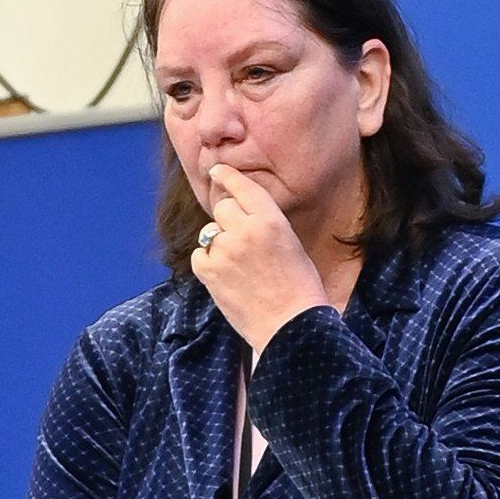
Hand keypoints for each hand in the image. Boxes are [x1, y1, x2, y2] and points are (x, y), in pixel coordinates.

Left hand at [187, 161, 329, 357]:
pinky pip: (200, 255)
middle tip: (240, 240)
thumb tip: (238, 216)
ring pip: (210, 233)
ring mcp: (225, 251)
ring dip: (219, 243)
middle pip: (222, 208)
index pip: (243, 188)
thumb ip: (264, 225)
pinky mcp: (210, 272)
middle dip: (228, 219)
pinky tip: (227, 277)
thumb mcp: (290, 244)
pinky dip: (209, 263)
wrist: (291, 326)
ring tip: (239, 267)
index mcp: (271, 220)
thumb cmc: (299, 288)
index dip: (227, 177)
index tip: (216, 171)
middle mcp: (246, 230)